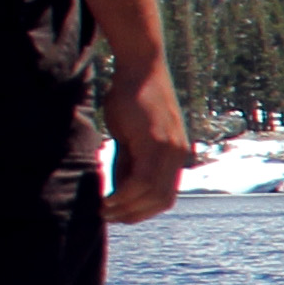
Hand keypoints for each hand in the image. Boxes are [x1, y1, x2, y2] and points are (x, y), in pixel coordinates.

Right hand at [102, 59, 198, 221]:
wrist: (139, 67)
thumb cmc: (132, 98)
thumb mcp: (130, 137)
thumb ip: (129, 163)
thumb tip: (118, 191)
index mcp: (176, 155)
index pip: (165, 196)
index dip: (144, 211)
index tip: (120, 216)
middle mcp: (178, 155)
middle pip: (163, 201)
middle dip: (135, 215)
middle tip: (110, 218)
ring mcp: (170, 149)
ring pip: (153, 193)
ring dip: (128, 208)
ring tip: (105, 210)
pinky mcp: (156, 141)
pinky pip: (144, 179)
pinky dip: (126, 194)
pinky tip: (109, 198)